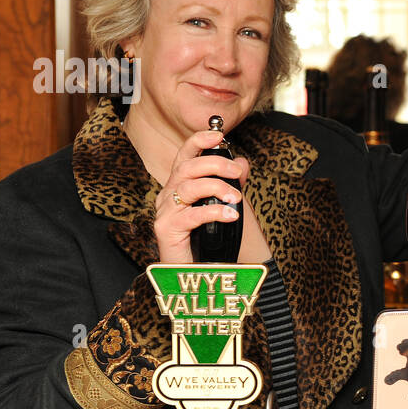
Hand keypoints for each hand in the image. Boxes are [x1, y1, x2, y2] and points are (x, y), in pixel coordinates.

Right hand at [153, 129, 249, 263]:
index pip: (185, 156)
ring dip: (216, 187)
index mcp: (179, 186)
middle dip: (215, 164)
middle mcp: (167, 195)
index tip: (217, 134)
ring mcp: (165, 212)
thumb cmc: (207, 240)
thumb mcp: (223, 207)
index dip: (198, 141)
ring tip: (236, 197)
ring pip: (188, 187)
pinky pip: (191, 214)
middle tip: (237, 171)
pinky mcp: (166, 229)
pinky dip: (214, 211)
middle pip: (186, 167)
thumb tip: (242, 162)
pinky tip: (230, 215)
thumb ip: (231, 184)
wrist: (195, 274)